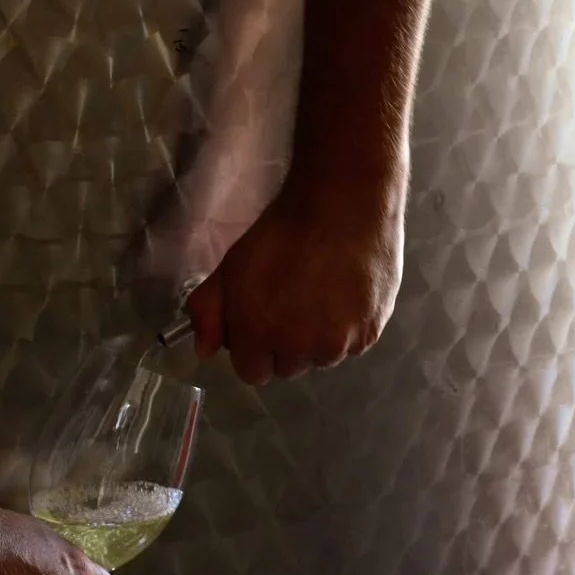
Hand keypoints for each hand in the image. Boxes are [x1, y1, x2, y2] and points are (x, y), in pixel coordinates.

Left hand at [185, 178, 404, 384]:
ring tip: (323, 294)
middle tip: (293, 302)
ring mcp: (340, 343)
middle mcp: (300, 347)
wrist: (343, 203)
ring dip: (319, 338)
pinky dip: (349, 327)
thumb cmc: (283, 230)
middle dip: (285, 344)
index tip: (261, 321)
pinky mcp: (371, 333)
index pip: (252, 372)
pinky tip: (346, 292)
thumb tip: (204, 350)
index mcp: (259, 333)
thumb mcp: (232, 265)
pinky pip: (353, 344)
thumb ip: (208, 311)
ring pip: (322, 357)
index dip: (253, 347)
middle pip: (288, 366)